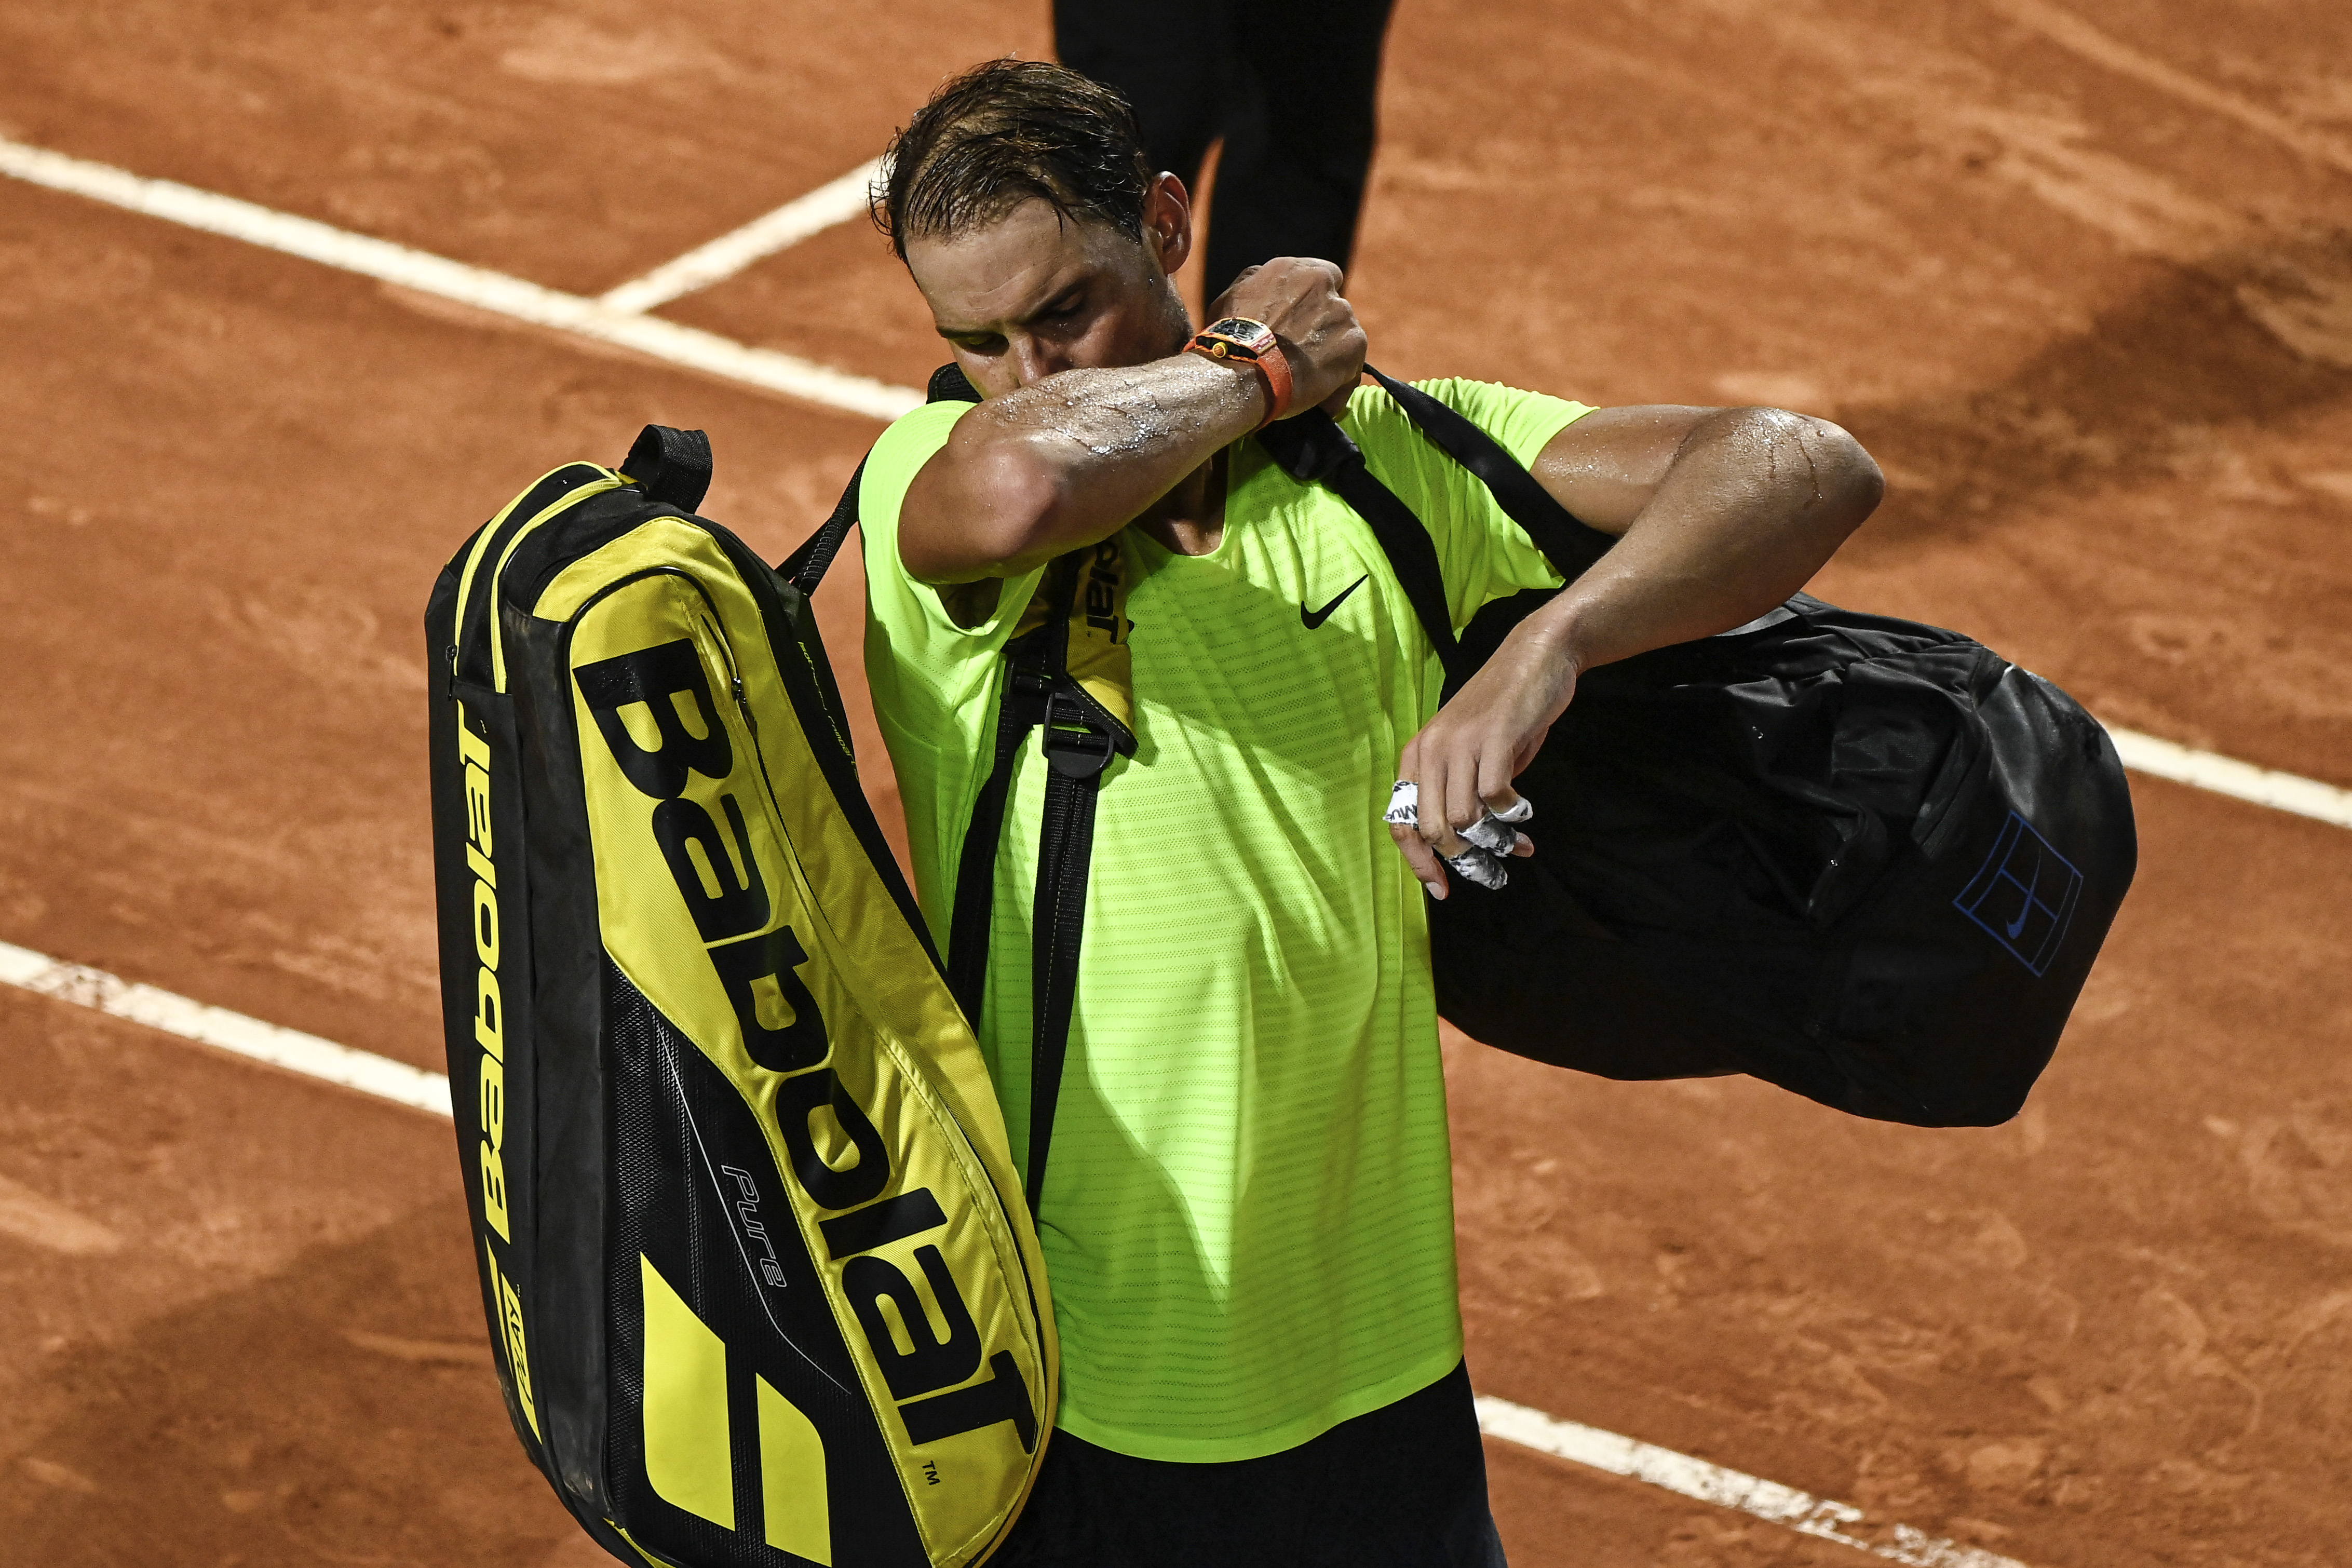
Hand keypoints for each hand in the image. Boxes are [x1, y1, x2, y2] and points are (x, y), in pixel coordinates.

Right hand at [1208, 259, 1366, 417]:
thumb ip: (1258, 283)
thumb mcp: (1234, 297)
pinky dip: (1338, 385)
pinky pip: (1351, 368)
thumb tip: (1266, 281)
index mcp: (1295, 270)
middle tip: (1302, 354)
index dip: (1315, 301)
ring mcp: (1342, 314)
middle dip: (1322, 329)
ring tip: (1306, 382)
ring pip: (1344, 336)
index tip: (1305, 320)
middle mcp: (1323, 285)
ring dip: (1330, 355)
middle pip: (1334, 308)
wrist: (1242, 373)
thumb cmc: (1230, 339)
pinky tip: (1318, 400)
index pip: (1323, 277)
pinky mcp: (1354, 344)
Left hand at [1391, 616, 1579, 897]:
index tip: (1442, 889)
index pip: (1401, 822)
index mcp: (1418, 755)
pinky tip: (1524, 813)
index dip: (1418, 863)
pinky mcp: (1495, 736)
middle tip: (1492, 872)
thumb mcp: (1468, 751)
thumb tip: (1464, 845)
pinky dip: (1512, 814)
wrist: (1536, 656)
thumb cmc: (1503, 710)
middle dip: (1464, 860)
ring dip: (1494, 841)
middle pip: (1432, 828)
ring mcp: (1461, 742)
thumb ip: (1459, 791)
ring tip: (1517, 845)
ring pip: (1463, 817)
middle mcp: (1432, 749)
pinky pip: (1496, 795)